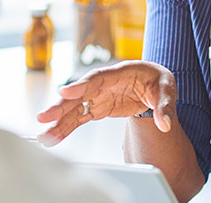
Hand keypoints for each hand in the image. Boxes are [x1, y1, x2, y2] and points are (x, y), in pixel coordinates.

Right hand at [36, 61, 176, 145]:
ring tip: (43, 135)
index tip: (64, 93)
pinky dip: (66, 128)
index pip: (97, 78)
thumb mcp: (167, 89)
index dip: (80, 85)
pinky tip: (54, 137)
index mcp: (120, 72)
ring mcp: (98, 96)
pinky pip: (79, 118)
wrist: (153, 83)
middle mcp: (103, 83)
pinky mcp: (97, 108)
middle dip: (61, 106)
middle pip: (79, 94)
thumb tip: (165, 124)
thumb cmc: (158, 81)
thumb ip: (165, 107)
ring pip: (75, 109)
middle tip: (44, 117)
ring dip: (58, 122)